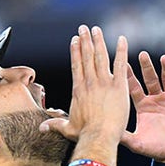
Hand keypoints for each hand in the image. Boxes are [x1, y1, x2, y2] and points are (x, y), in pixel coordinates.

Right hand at [42, 25, 129, 142]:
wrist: (99, 137)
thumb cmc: (84, 135)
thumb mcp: (67, 129)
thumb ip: (55, 125)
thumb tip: (42, 128)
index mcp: (78, 90)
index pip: (76, 66)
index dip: (75, 52)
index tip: (75, 40)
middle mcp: (89, 83)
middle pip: (87, 57)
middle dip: (85, 41)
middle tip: (84, 28)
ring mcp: (103, 83)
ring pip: (100, 56)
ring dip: (98, 41)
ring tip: (96, 29)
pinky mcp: (118, 86)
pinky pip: (120, 64)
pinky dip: (121, 51)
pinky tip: (122, 39)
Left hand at [121, 52, 164, 164]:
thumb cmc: (157, 150)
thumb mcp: (138, 143)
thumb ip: (124, 137)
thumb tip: (105, 133)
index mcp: (144, 106)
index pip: (134, 87)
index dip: (129, 76)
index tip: (122, 63)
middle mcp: (157, 99)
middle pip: (150, 79)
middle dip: (147, 67)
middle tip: (142, 55)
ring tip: (164, 58)